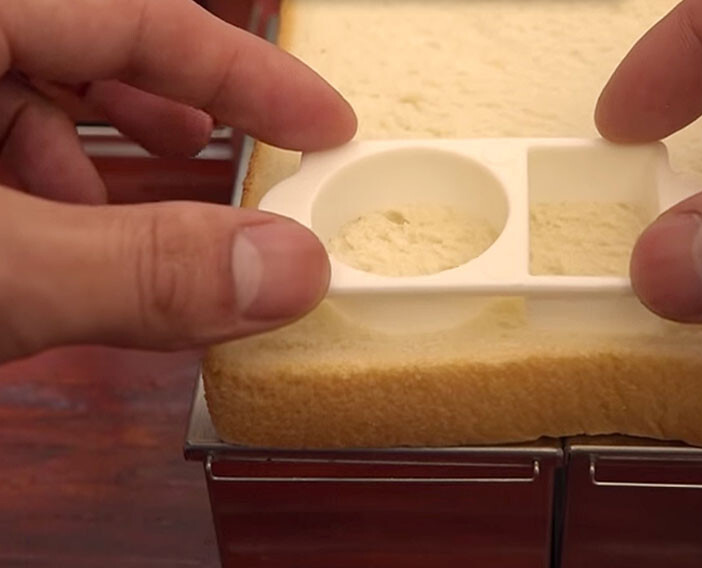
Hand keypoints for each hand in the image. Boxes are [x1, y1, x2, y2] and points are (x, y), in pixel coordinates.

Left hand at [0, 0, 356, 362]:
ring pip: (24, 86)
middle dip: (172, 104)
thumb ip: (140, 266)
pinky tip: (47, 246)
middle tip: (240, 156)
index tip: (326, 126)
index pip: (143, 12)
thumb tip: (288, 268)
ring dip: (91, 156)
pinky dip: (34, 186)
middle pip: (90, 38)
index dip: (251, 72)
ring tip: (119, 219)